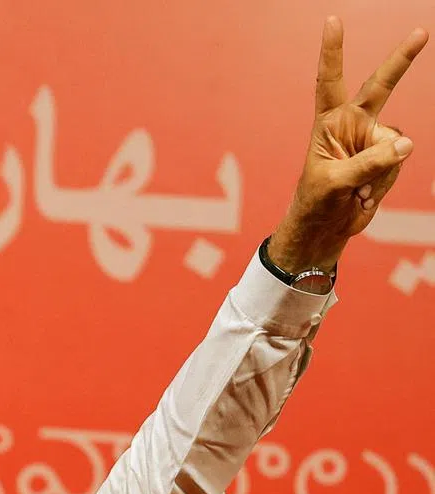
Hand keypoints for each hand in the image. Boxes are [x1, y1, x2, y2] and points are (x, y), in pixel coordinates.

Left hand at [269, 17, 427, 273]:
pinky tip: (364, 195)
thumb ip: (368, 163)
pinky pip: (399, 163)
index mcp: (328, 123)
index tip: (332, 21)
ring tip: (355, 191)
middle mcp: (353, 124)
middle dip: (401, 60)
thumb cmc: (317, 202)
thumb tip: (405, 144)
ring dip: (378, 174)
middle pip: (381, 87)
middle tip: (421, 32)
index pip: (329, 81)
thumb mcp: (334, 183)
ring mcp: (373, 140)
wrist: (326, 227)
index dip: (333, 52)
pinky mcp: (388, 158)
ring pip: (395, 145)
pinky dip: (383, 183)